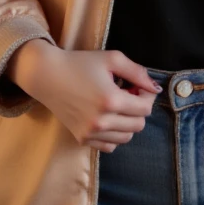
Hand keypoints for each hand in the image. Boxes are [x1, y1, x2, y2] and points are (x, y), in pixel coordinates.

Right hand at [8, 42, 162, 151]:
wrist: (48, 76)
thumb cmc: (81, 63)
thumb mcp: (112, 58)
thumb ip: (137, 72)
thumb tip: (155, 88)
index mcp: (111, 100)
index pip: (145, 108)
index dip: (146, 95)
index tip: (137, 84)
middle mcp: (102, 121)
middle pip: (138, 125)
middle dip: (139, 109)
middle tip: (128, 93)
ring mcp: (90, 133)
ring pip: (126, 137)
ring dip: (128, 122)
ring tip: (117, 104)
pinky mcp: (82, 139)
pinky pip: (110, 145)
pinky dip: (114, 134)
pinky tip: (108, 117)